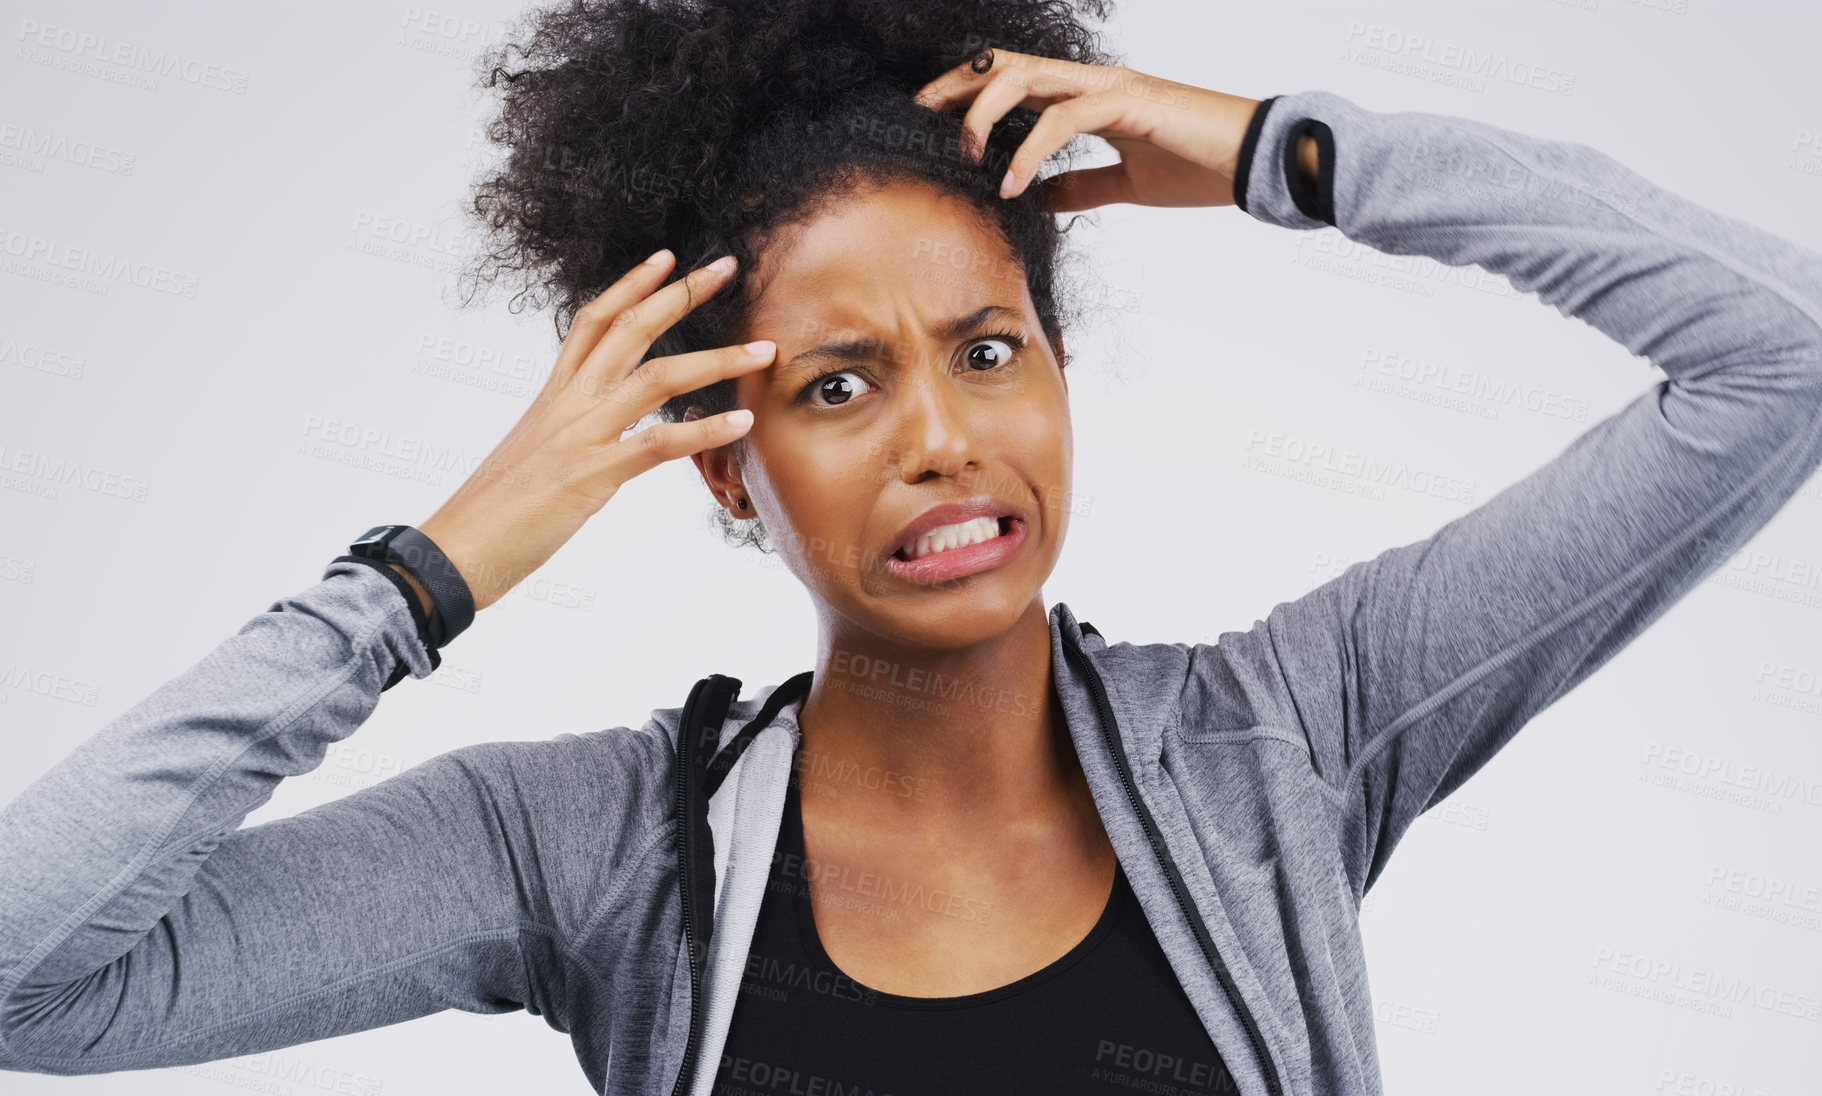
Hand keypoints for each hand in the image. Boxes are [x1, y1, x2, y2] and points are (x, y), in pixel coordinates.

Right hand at [410, 251, 773, 611]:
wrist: (454, 550)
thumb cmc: (492, 512)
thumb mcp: (534, 457)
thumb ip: (568, 435)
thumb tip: (597, 438)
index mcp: (552, 396)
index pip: (592, 321)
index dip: (631, 285)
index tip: (667, 258)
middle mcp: (567, 404)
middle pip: (631, 330)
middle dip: (682, 294)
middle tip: (728, 266)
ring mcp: (580, 435)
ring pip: (656, 378)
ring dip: (716, 361)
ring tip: (763, 349)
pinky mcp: (592, 475)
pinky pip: (657, 445)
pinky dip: (704, 431)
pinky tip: (741, 422)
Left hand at [913, 50, 1266, 211]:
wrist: (1258, 161)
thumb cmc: (1201, 167)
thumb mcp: (1127, 183)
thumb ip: (1081, 185)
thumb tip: (1040, 198)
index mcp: (1090, 96)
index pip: (1016, 80)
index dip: (970, 94)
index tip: (932, 120)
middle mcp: (1094, 81)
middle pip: (1006, 66)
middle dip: (958, 89)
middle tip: (920, 119)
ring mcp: (1110, 86)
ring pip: (1026, 79)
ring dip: (985, 116)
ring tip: (967, 158)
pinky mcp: (1128, 102)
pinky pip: (1063, 117)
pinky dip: (1030, 151)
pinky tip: (1013, 185)